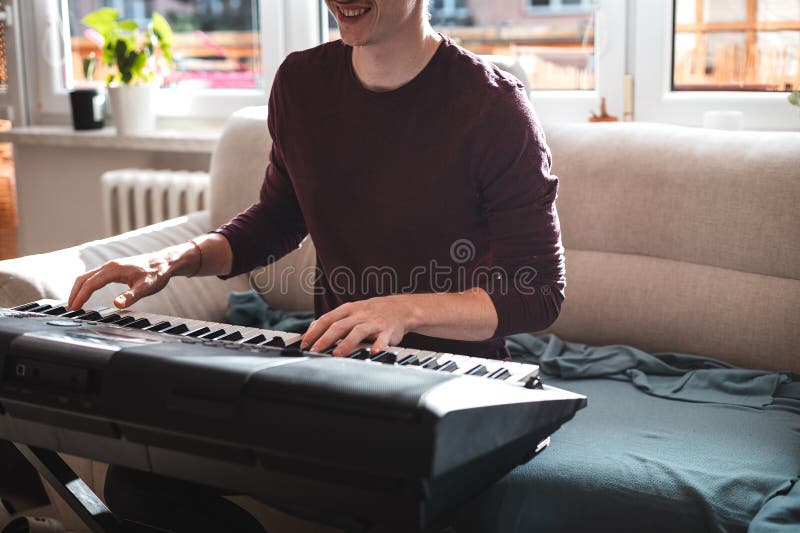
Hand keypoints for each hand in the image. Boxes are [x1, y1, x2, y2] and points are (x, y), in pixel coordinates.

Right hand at [67, 244, 196, 310]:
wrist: (164, 262)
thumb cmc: (156, 274)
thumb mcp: (145, 288)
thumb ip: (130, 296)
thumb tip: (116, 305)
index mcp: (113, 270)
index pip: (90, 284)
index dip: (80, 296)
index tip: (74, 309)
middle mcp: (109, 266)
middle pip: (84, 279)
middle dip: (74, 293)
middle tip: (69, 309)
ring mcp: (110, 266)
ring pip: (87, 276)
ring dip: (78, 289)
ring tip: (74, 304)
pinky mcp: (113, 269)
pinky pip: (93, 276)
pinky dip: (85, 285)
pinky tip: (85, 294)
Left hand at [300, 296, 418, 356]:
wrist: (401, 308)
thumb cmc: (371, 312)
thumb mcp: (351, 311)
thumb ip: (332, 320)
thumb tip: (311, 330)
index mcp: (348, 309)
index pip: (327, 319)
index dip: (315, 332)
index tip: (305, 344)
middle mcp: (359, 315)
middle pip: (339, 326)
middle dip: (325, 339)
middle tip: (315, 351)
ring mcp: (373, 322)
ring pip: (358, 332)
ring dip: (346, 343)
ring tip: (337, 354)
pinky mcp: (388, 331)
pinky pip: (383, 338)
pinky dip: (378, 345)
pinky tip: (374, 352)